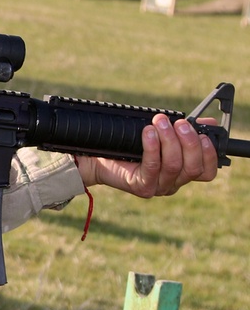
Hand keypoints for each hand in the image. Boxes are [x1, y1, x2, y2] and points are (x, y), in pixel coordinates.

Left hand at [75, 115, 217, 196]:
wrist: (99, 158)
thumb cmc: (131, 145)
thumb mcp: (161, 134)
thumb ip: (183, 130)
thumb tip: (208, 123)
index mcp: (182, 172)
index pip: (206, 171)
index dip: (210, 154)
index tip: (203, 135)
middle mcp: (173, 182)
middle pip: (193, 168)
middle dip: (189, 142)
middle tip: (180, 123)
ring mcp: (158, 187)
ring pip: (174, 166)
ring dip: (169, 140)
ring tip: (160, 122)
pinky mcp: (142, 187)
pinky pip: (152, 167)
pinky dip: (152, 147)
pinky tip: (148, 133)